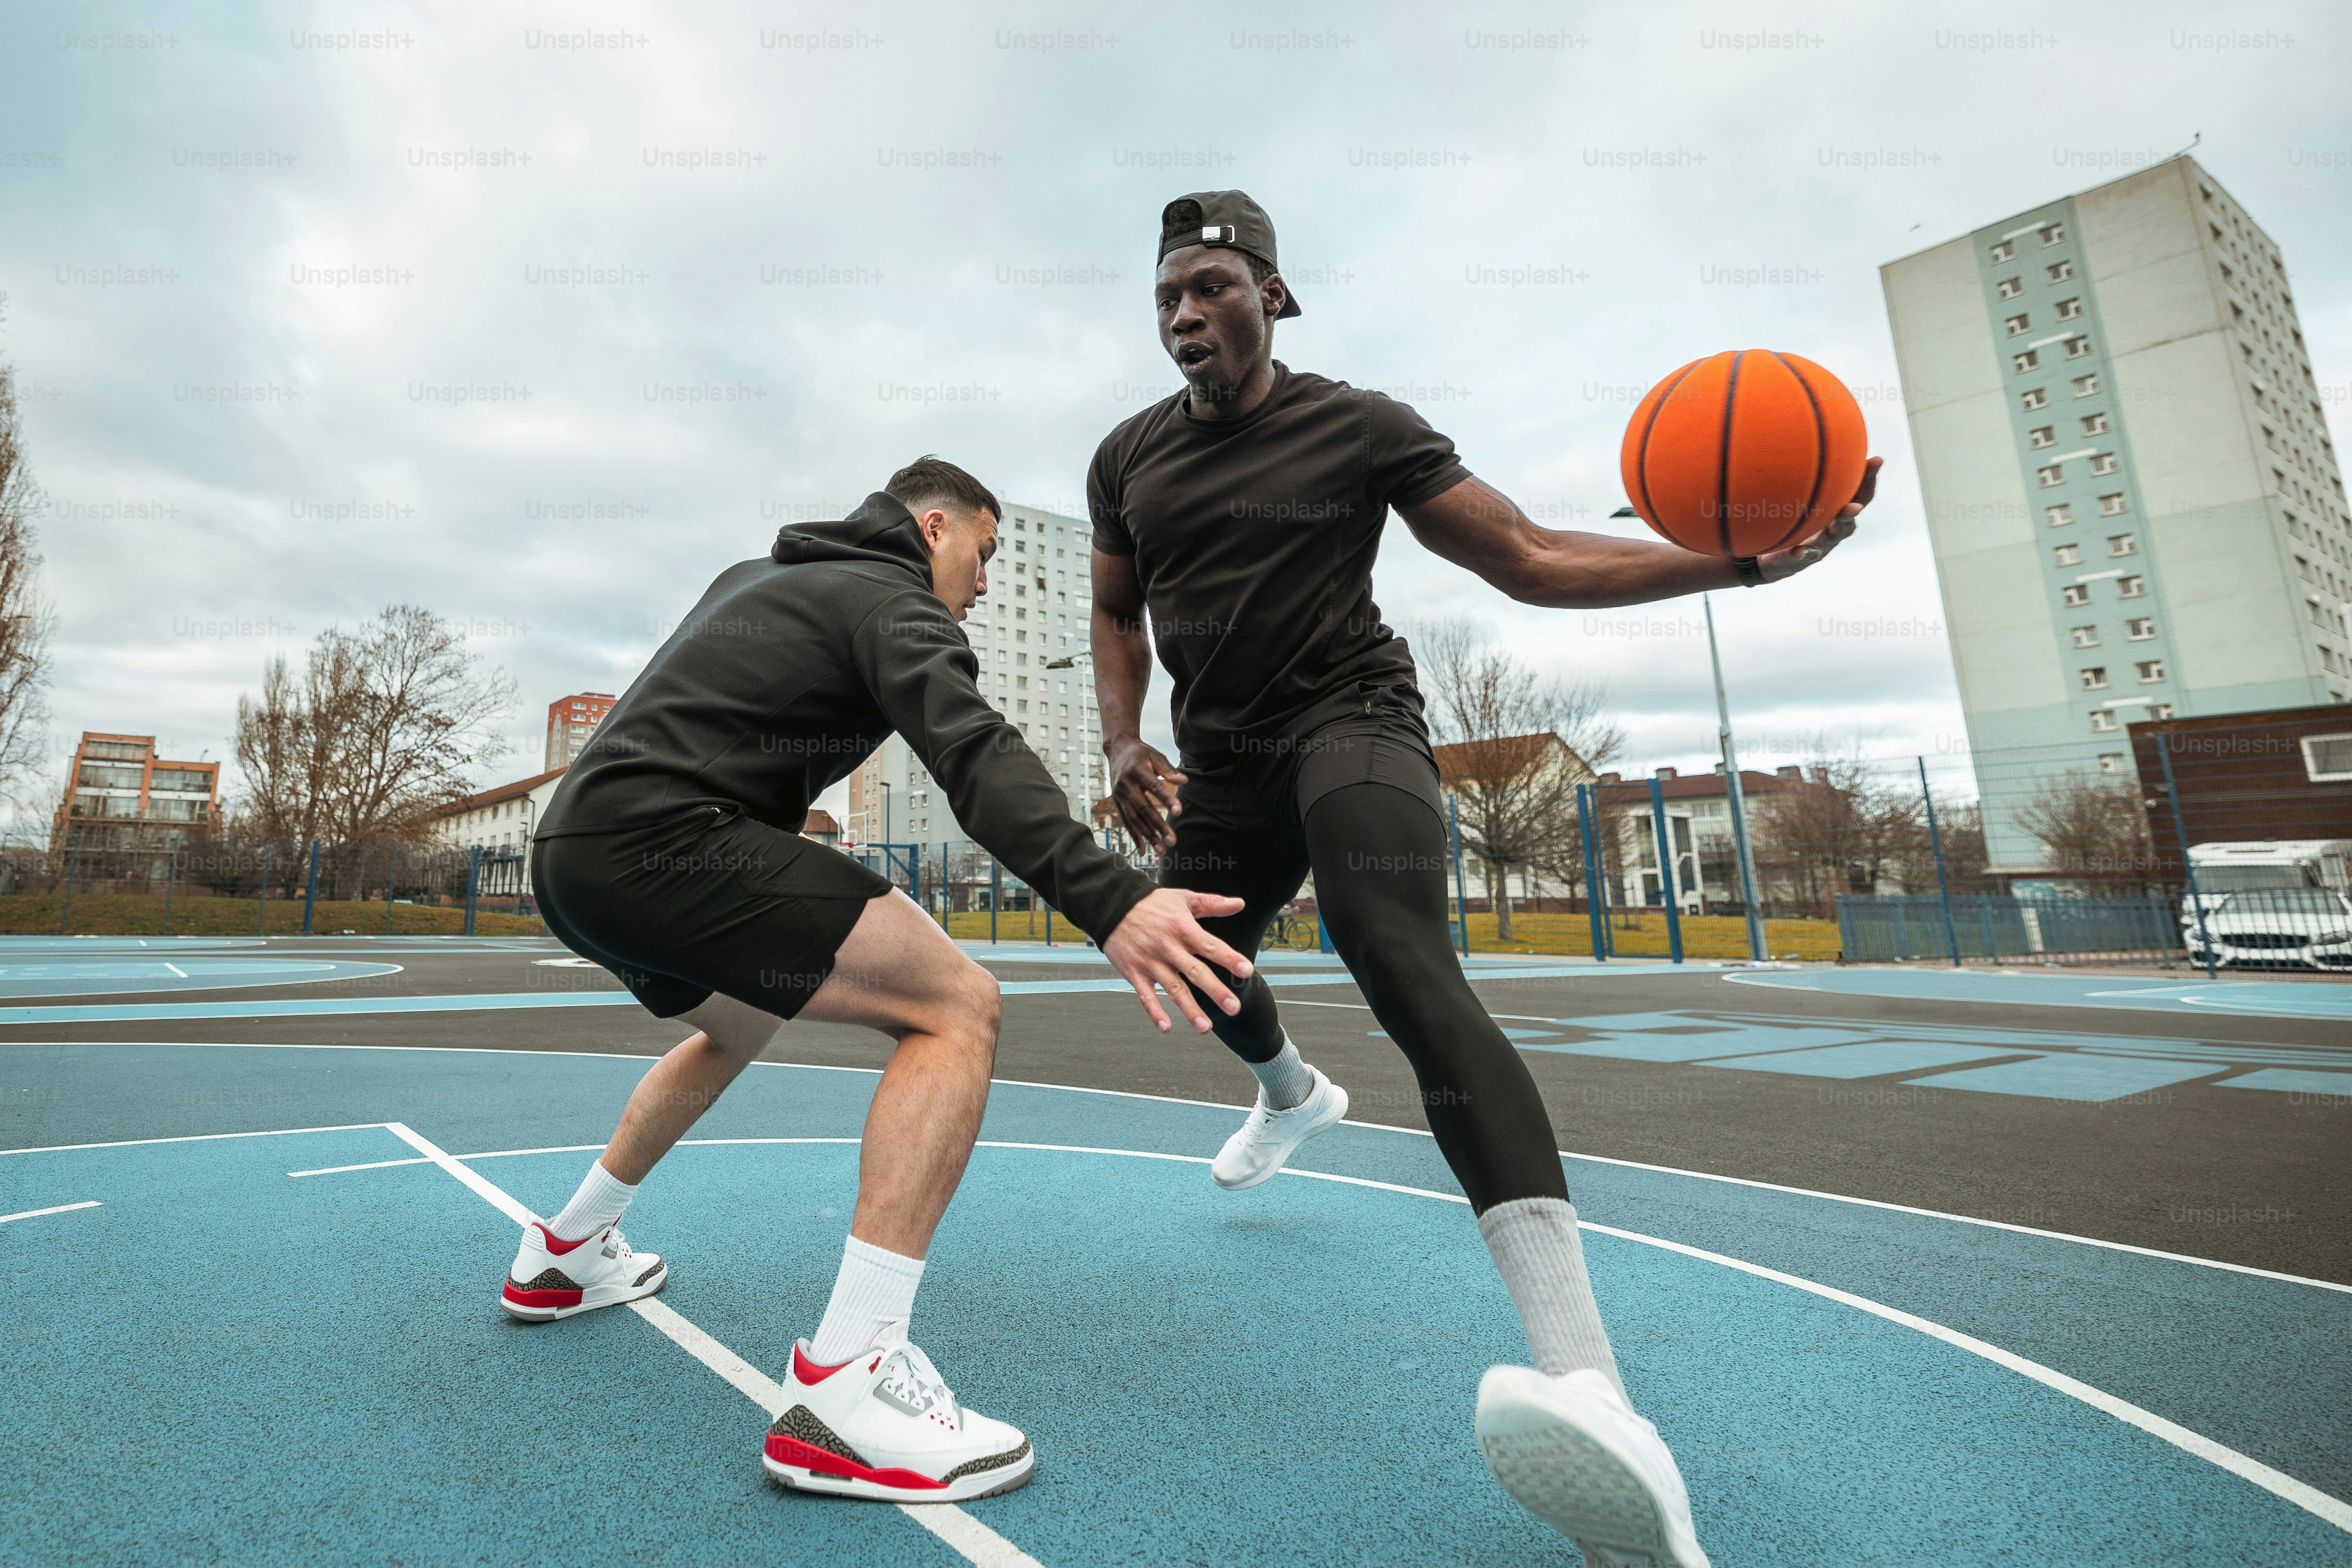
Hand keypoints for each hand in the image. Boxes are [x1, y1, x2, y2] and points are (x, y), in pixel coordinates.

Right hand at [1102, 888, 1252, 1032]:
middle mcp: (1168, 947)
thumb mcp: (1183, 898)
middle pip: (1195, 972)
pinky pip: (1146, 996)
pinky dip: (1155, 1012)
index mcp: (1183, 928)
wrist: (1113, 905)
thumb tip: (1239, 903)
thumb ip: (1212, 903)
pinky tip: (1166, 1027)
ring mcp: (1151, 962)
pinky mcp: (1135, 973)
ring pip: (1173, 989)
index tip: (1246, 970)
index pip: (1210, 946)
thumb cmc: (1151, 903)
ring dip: (1190, 1010)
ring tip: (1205, 1027)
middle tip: (1233, 1008)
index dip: (1229, 958)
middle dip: (1215, 991)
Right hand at [1106, 736, 1185, 851]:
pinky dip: (1134, 836)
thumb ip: (1168, 769)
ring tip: (1161, 850)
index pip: (1153, 787)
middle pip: (1142, 808)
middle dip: (1157, 825)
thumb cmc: (1141, 753)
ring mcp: (1119, 795)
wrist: (1117, 749)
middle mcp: (1125, 784)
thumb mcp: (1155, 755)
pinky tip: (1143, 850)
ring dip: (1147, 836)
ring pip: (1133, 819)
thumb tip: (1184, 780)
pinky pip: (1126, 821)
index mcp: (1136, 770)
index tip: (1178, 811)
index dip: (1166, 799)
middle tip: (1172, 840)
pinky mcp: (1116, 802)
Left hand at [1758, 455, 1880, 582]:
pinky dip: (1803, 553)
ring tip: (1847, 513)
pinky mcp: (1802, 558)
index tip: (1876, 460)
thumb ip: (1817, 480)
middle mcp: (1834, 528)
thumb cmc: (1796, 522)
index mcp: (1838, 511)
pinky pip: (1804, 556)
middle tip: (1858, 499)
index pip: (1860, 494)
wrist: (1777, 556)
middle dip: (1856, 505)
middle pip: (1850, 516)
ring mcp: (1820, 545)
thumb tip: (1823, 441)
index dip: (1869, 479)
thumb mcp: (1807, 499)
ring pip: (1834, 536)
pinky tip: (1799, 550)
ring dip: (1840, 525)